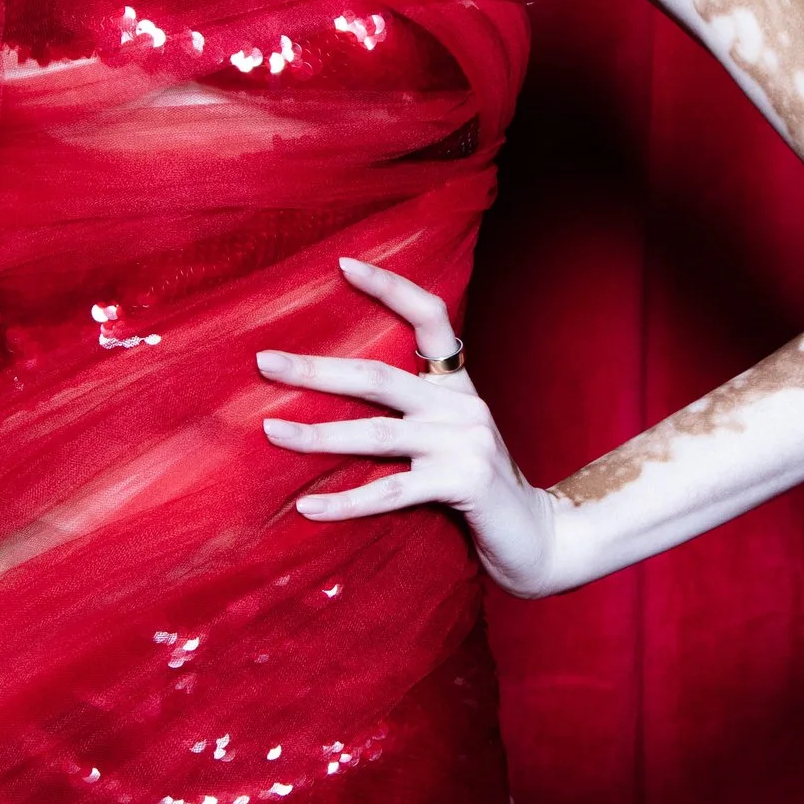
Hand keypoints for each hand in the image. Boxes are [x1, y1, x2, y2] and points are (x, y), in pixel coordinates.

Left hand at [255, 256, 566, 599]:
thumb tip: (337, 392)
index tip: (343, 265)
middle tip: (265, 363)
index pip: (430, 317)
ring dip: (318, 436)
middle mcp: (461, 407)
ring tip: (271, 431)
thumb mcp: (451, 436)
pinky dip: (345, 502)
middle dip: (316, 371)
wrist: (538, 538)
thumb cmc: (480, 489)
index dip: (390, 287)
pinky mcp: (462, 485)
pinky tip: (307, 507)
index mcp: (457, 387)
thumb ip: (413, 412)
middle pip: (379, 377)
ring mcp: (464, 444)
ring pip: (377, 434)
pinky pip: (390, 492)